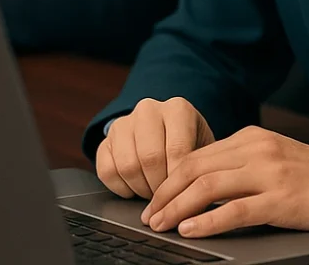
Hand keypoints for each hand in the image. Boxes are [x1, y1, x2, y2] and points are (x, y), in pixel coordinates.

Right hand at [96, 97, 215, 199]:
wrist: (166, 133)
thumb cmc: (189, 145)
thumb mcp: (202, 150)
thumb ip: (199, 169)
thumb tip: (197, 201)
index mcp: (177, 108)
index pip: (177, 149)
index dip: (178, 180)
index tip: (182, 197)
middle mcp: (148, 110)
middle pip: (150, 158)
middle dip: (159, 188)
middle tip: (168, 199)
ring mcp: (124, 123)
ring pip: (127, 166)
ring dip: (141, 189)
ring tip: (153, 194)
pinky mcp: (105, 140)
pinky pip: (107, 171)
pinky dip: (121, 188)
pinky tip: (135, 189)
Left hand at [140, 126, 308, 237]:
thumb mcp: (272, 158)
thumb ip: (240, 164)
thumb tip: (201, 182)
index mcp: (250, 137)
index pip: (197, 154)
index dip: (169, 177)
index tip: (153, 197)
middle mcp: (255, 149)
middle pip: (195, 167)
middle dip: (165, 192)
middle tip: (148, 215)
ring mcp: (268, 172)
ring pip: (208, 186)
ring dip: (177, 206)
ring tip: (160, 224)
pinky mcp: (281, 199)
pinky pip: (235, 210)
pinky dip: (207, 220)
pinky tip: (190, 230)